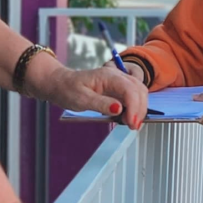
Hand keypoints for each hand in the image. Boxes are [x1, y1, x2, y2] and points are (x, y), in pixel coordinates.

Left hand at [31, 63, 148, 129]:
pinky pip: (133, 95)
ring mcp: (119, 81)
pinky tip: (129, 117)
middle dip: (140, 109)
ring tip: (132, 124)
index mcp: (108, 76)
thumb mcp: (81, 99)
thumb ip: (100, 104)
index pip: (130, 90)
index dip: (135, 107)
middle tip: (133, 126)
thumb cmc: (68, 89)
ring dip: (140, 108)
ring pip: (139, 92)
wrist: (61, 84)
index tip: (131, 123)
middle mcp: (117, 76)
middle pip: (139, 90)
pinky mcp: (118, 88)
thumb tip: (119, 108)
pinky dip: (135, 106)